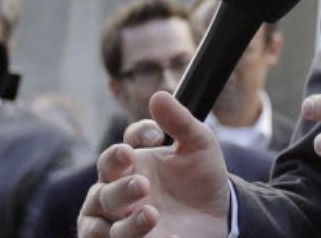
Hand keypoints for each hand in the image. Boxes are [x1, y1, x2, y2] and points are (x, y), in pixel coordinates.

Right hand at [78, 92, 231, 237]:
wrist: (221, 215)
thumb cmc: (202, 177)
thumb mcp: (199, 145)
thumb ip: (180, 121)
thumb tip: (158, 96)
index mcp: (131, 164)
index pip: (118, 151)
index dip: (131, 142)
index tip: (156, 134)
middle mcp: (118, 192)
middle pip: (104, 189)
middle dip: (120, 187)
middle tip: (143, 184)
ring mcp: (120, 222)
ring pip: (100, 225)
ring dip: (125, 222)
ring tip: (152, 214)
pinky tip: (171, 236)